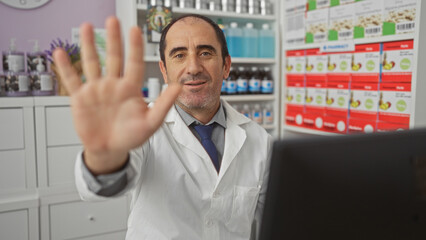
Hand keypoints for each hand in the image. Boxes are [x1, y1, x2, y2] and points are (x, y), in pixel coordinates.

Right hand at [53, 17, 180, 174]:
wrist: (110, 150)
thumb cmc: (131, 136)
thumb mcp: (151, 123)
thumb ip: (163, 104)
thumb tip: (179, 87)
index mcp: (131, 89)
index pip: (134, 63)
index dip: (135, 47)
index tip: (135, 30)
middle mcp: (113, 85)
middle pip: (114, 58)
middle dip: (114, 39)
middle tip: (113, 20)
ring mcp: (96, 90)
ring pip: (92, 63)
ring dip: (89, 46)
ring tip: (87, 27)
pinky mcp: (81, 98)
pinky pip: (72, 80)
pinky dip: (66, 67)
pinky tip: (60, 53)